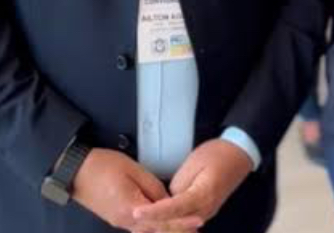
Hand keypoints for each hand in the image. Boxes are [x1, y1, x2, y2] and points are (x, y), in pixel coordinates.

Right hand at [71, 148, 198, 231]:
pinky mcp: (116, 217)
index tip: (198, 221)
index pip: (162, 221)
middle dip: (176, 230)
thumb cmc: (104, 166)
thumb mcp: (134, 170)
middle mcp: (126, 221)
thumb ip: (153, 187)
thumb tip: (167, 198)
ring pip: (147, 230)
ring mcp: (120, 221)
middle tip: (195, 228)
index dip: (182, 222)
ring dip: (165, 230)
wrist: (76, 171)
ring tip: (184, 228)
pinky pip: (139, 226)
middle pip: (155, 230)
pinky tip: (162, 223)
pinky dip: (154, 226)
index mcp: (132, 210)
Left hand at [132, 138, 252, 230]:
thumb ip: (178, 184)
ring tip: (142, 222)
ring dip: (162, 225)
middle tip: (134, 220)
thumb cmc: (217, 154)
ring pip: (181, 225)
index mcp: (203, 195)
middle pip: (176, 223)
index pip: (174, 208)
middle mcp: (205, 209)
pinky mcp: (205, 210)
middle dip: (154, 224)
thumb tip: (168, 199)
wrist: (239, 154)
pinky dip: (172, 222)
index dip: (153, 212)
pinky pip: (186, 221)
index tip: (136, 212)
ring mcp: (207, 212)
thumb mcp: (194, 163)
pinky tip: (158, 221)